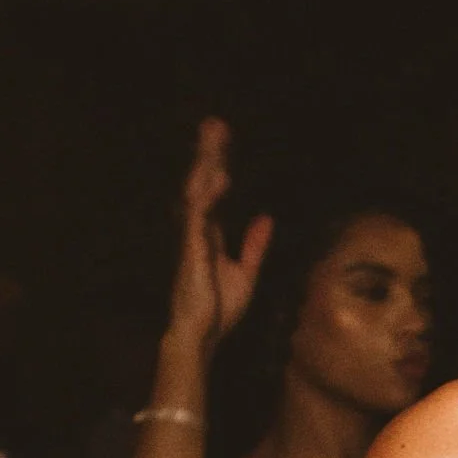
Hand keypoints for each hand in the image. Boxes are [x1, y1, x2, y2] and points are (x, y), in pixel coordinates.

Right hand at [164, 118, 272, 361]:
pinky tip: (218, 176)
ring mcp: (193, 238)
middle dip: (209, 152)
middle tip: (215, 122)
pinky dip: (208, 195)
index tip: (224, 139)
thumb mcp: (247, 272)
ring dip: (206, 164)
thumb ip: (254, 245)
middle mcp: (198, 230)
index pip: (215, 190)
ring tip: (214, 136)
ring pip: (198, 192)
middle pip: (203, 182)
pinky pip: (199, 216)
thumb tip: (265, 219)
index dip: (219, 164)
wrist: (203, 335)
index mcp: (210, 234)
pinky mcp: (192, 250)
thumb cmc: (218, 309)